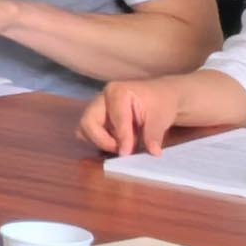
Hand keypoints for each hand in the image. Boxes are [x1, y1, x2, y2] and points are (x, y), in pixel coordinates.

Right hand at [81, 77, 196, 155]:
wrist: (160, 97)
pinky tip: (118, 143)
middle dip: (102, 140)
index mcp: (117, 92)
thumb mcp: (161, 117)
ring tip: (121, 145)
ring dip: (100, 142)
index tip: (127, 153)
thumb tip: (153, 152)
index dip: (122, 137)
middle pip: (88, 122)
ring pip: (85, 130)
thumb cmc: (161, 102)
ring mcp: (96, 109)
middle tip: (121, 151)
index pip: (116, 118)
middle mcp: (101, 99)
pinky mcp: (96, 120)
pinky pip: (88, 134)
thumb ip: (154, 134)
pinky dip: (100, 142)